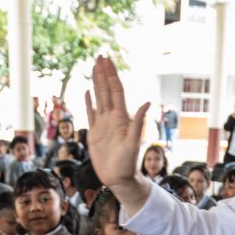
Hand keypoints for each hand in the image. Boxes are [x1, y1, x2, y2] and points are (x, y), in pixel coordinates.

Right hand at [85, 56, 150, 207]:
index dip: (111, 74)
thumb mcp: (134, 143)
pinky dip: (89, 101)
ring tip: (93, 68)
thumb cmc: (128, 163)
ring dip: (96, 82)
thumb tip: (147, 102)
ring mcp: (103, 124)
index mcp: (121, 117)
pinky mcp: (95, 132)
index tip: (106, 60)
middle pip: (106, 90)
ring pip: (99, 98)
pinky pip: (91, 113)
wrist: (119, 178)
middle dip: (103, 73)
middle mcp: (112, 117)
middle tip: (99, 56)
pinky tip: (87, 91)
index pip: (115, 90)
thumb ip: (138, 122)